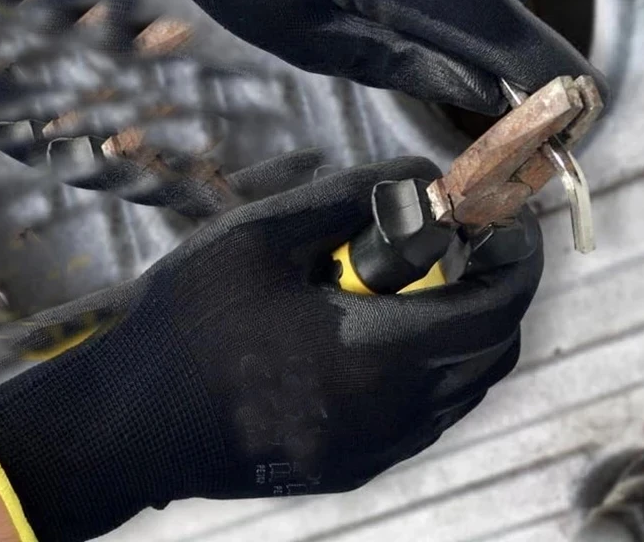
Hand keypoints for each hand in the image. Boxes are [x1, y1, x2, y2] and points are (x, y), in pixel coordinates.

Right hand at [0, 158, 542, 541]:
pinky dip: (426, 371)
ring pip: (458, 391)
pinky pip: (421, 419)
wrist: (130, 420)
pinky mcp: (347, 468)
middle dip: (489, 294)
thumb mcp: (260, 234)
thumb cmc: (189, 318)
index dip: (514, 260)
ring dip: (457, 333)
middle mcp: (390, 415)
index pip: (493, 308)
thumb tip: (414, 176)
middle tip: (449, 249)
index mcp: (376, 353)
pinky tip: (371, 337)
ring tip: (405, 288)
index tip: (499, 225)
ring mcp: (371, 451)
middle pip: (488, 354)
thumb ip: (348, 197)